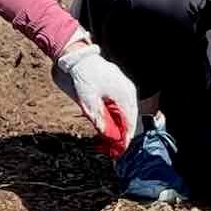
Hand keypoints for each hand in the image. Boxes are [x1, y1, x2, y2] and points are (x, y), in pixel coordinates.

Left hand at [53, 35, 139, 152]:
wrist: (80, 59)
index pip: (130, 122)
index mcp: (124, 94)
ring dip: (117, 127)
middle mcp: (128, 92)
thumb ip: (97, 117)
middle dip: (121, 135)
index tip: (119, 151)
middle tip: (110, 148)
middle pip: (129, 119)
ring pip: (125, 114)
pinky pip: (120, 108)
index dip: (126, 138)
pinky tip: (106, 126)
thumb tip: (105, 134)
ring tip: (106, 140)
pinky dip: (115, 119)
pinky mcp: (119, 90)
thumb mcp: (88, 99)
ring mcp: (125, 90)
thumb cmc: (85, 76)